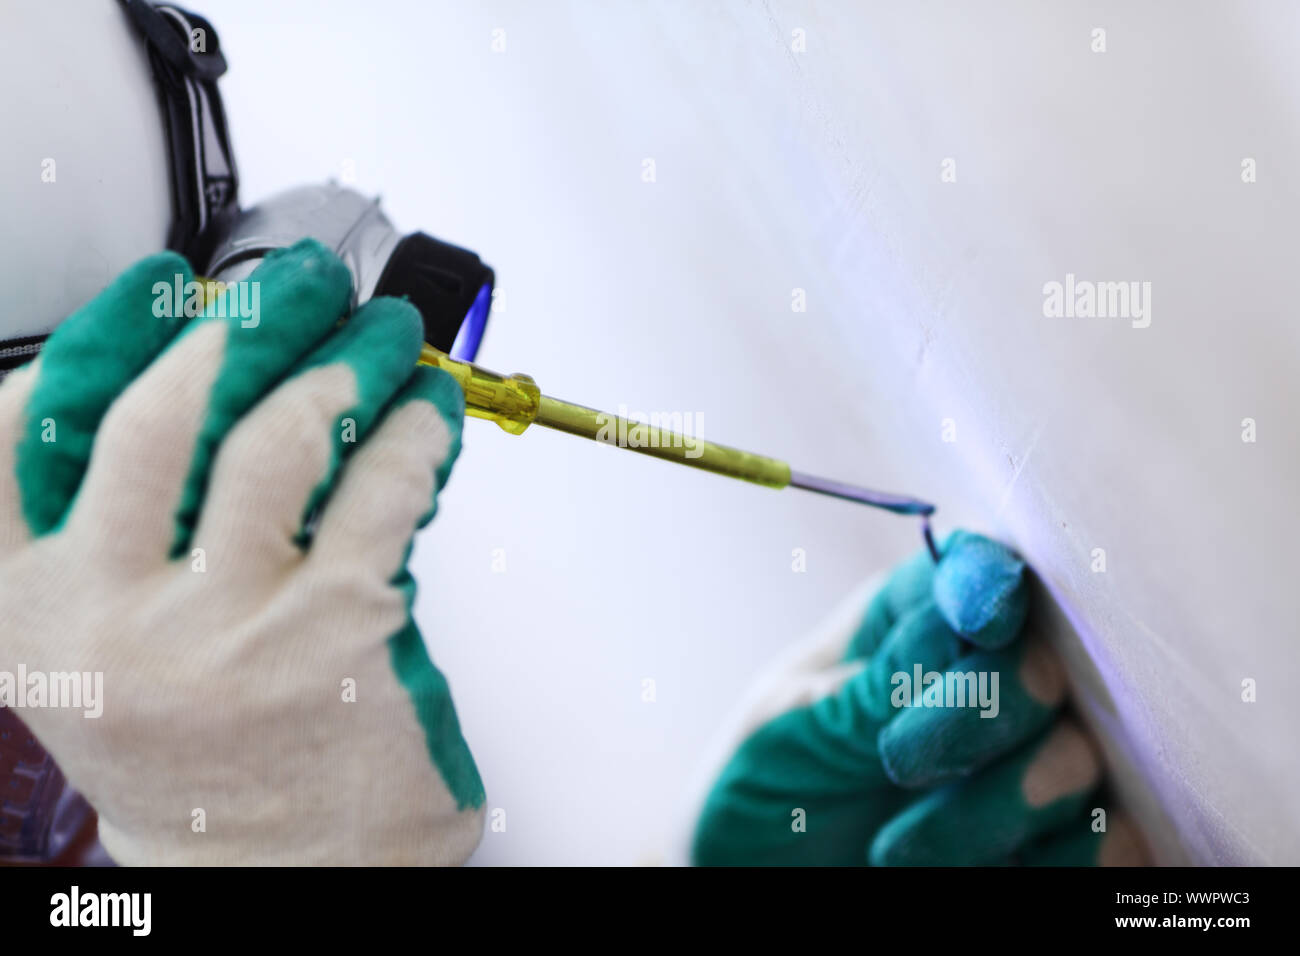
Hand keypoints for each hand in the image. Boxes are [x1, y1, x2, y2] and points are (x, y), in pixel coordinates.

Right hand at [0, 240, 483, 863]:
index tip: (150, 289)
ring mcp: (227, 629)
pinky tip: (421, 410)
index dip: (93, 337)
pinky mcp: (337, 632)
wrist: (280, 877)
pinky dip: (410, 429)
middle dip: (238, 324)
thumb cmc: (201, 762)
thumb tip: (200, 388)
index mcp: (29, 619)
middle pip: (157, 416)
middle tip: (292, 286)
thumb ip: (111, 536)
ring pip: (279, 438)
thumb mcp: (99, 657)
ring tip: (377, 334)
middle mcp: (111, 623)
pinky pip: (380, 488)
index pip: (15, 440)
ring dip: (341, 361)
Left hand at [690, 531, 1146, 864]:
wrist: (759, 877)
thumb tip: (960, 630)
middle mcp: (982, 674)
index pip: (973, 567)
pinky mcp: (1058, 838)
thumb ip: (869, 683)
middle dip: (980, 713)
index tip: (982, 621)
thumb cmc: (763, 782)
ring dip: (998, 807)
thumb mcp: (787, 724)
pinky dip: (1067, 860)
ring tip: (899, 851)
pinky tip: (999, 873)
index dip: (989, 582)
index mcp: (907, 620)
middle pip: (1042, 662)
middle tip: (898, 762)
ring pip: (1080, 757)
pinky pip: (1115, 842)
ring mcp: (1030, 756)